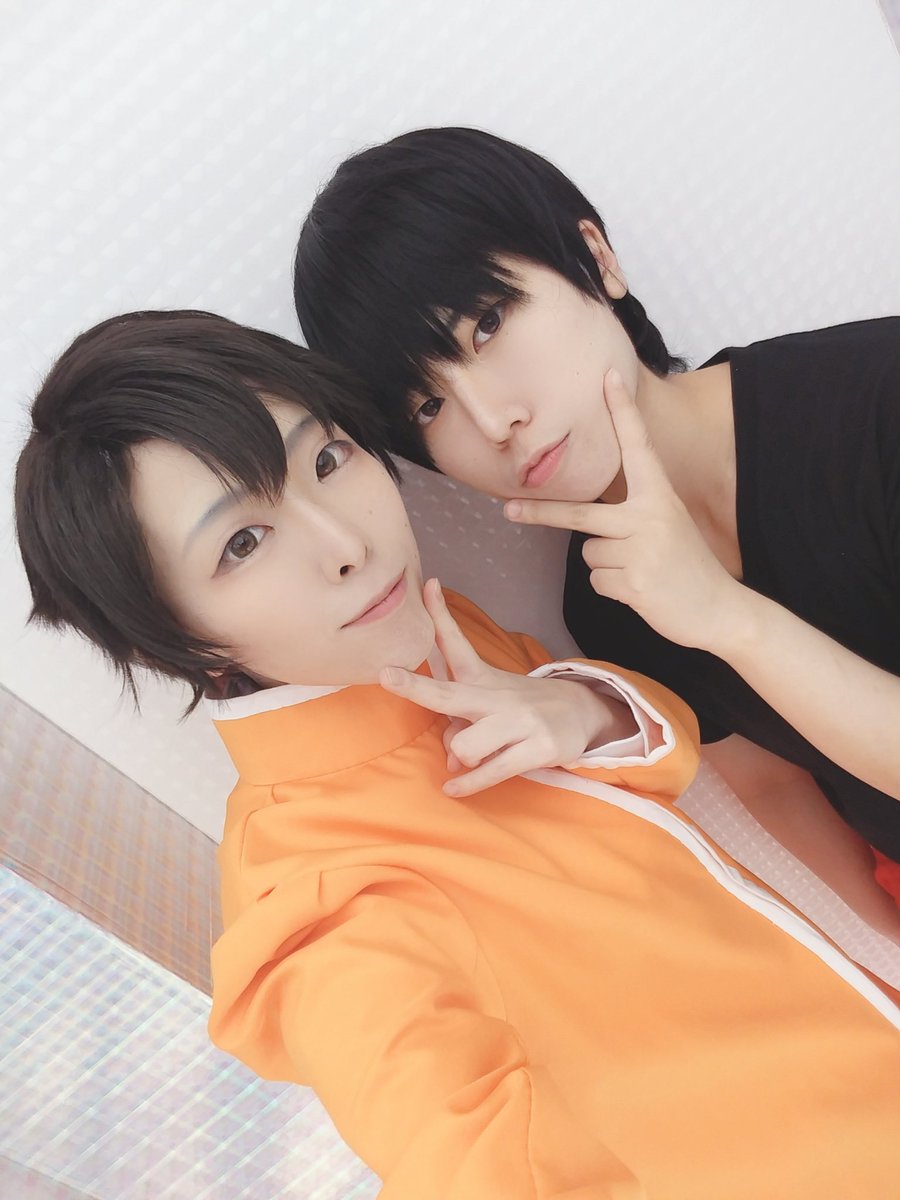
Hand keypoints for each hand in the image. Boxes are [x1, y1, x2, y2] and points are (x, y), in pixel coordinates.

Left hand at [379, 579, 633, 796]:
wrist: (580, 712)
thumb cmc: (520, 706)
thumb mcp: (490, 695)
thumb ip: (458, 719)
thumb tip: (449, 759)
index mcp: (482, 678)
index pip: (456, 644)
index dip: (440, 614)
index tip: (429, 584)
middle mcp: (497, 697)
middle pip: (448, 694)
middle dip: (415, 687)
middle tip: (385, 675)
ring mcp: (518, 722)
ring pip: (464, 745)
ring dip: (461, 756)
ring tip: (473, 757)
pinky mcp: (536, 749)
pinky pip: (491, 772)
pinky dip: (468, 783)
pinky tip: (453, 788)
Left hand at [504, 368, 743, 652]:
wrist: (718, 609)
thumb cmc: (688, 567)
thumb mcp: (669, 525)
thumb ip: (636, 512)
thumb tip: (589, 523)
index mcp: (660, 497)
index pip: (637, 447)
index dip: (622, 412)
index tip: (607, 378)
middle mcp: (649, 517)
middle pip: (580, 513)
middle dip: (542, 513)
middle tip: (509, 509)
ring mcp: (641, 551)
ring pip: (589, 554)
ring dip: (607, 568)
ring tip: (640, 572)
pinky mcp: (635, 583)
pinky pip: (598, 581)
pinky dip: (612, 589)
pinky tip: (641, 590)